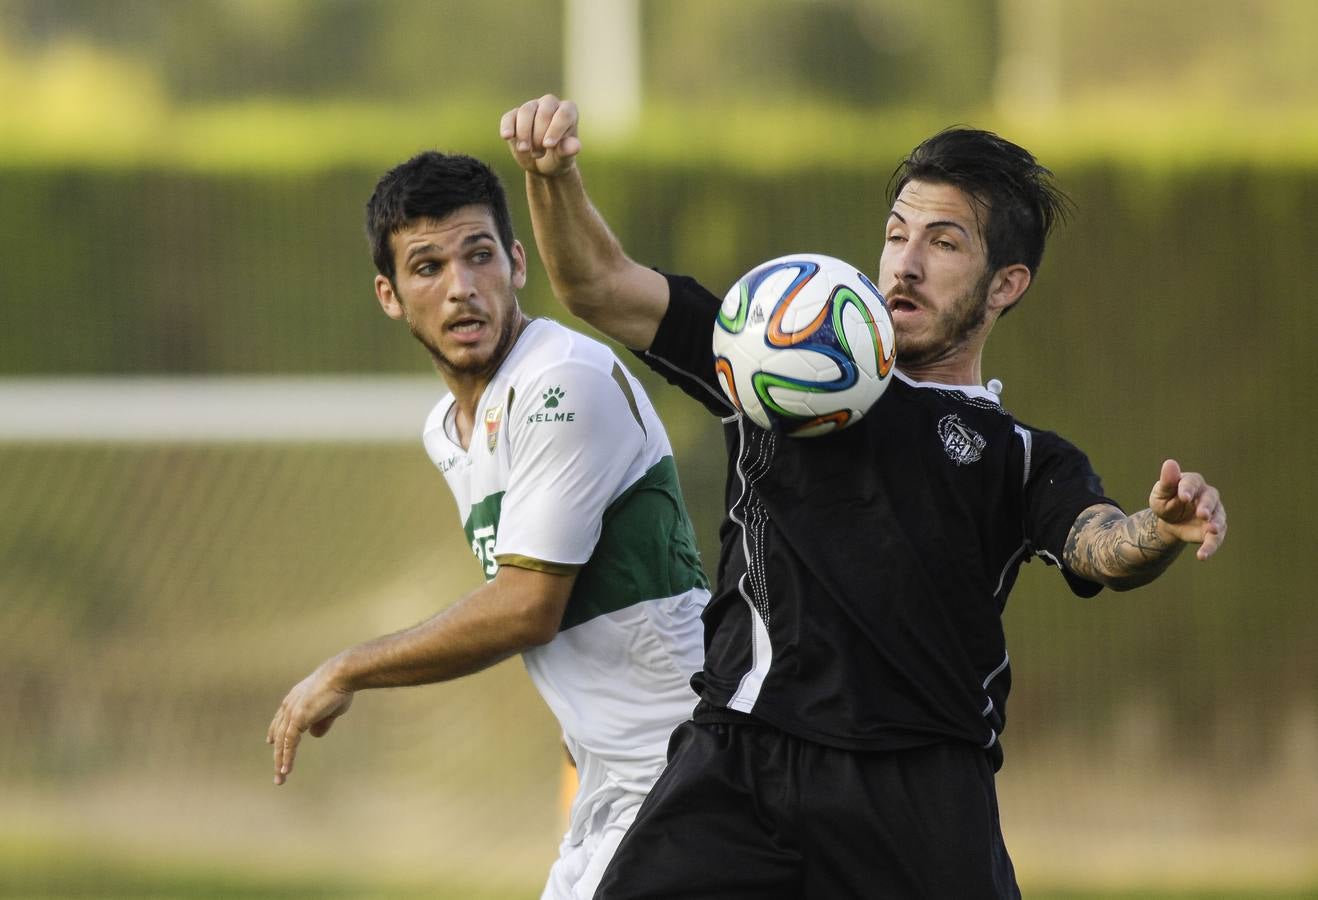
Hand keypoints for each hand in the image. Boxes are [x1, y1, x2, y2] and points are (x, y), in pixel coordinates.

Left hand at [266, 661, 353, 784]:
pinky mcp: (297, 720)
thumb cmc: (340, 688)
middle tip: (278, 768)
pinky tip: (286, 770)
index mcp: (295, 699)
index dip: (276, 731)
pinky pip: (289, 744)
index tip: (271, 742)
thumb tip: (314, 735)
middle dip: (278, 752)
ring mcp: (291, 713)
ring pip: (282, 743)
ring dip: (280, 761)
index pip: (281, 718)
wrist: (340, 675)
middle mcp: (289, 706)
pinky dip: (287, 757)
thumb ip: (322, 722)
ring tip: (280, 778)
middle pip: (279, 734)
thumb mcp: (331, 708)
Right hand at [500, 94, 581, 176]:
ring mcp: (532, 107)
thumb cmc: (557, 158)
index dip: (555, 129)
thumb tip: (575, 146)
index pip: (564, 114)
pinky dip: (507, 126)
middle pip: (544, 112)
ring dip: (524, 133)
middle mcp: (550, 104)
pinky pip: (510, 117)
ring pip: (526, 111)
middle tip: (539, 154)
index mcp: (568, 111)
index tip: (548, 146)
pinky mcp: (515, 115)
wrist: (541, 164)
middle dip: (539, 135)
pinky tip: (507, 137)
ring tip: (525, 150)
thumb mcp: (564, 159)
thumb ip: (568, 152)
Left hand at [1148, 458, 1226, 559]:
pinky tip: (1202, 556)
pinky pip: (1215, 538)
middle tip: (1202, 513)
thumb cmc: (1166, 501)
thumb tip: (1169, 463)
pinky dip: (1210, 547)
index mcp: (1192, 483)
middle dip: (1207, 506)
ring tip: (1211, 530)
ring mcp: (1214, 513)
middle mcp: (1207, 496)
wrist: (1170, 521)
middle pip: (1210, 499)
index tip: (1183, 496)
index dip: (1188, 489)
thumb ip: (1167, 481)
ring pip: (1218, 518)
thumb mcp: (1161, 493)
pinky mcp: (1213, 530)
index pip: (1192, 483)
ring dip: (1216, 524)